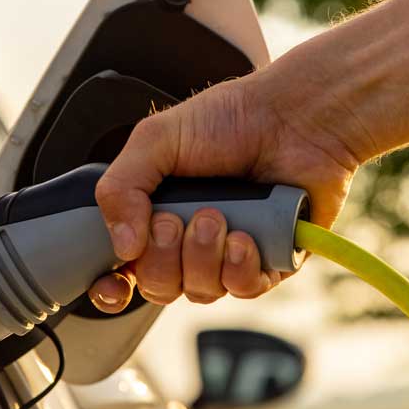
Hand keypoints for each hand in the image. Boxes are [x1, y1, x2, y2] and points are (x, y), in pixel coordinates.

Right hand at [87, 45, 362, 312]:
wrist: (295, 117)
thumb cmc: (231, 119)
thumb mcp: (156, 140)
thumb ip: (120, 187)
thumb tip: (122, 247)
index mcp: (157, 214)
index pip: (125, 270)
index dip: (114, 287)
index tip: (114, 283)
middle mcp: (191, 241)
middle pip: (159, 287)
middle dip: (162, 259)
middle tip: (174, 220)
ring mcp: (230, 254)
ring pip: (201, 292)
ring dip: (202, 257)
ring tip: (217, 216)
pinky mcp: (271, 262)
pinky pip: (243, 289)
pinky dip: (239, 268)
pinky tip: (245, 238)